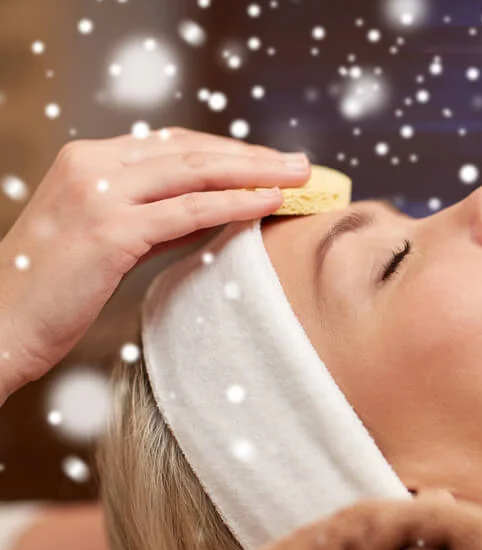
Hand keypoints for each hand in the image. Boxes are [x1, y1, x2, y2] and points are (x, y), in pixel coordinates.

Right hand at [0, 127, 310, 396]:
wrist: (0, 323)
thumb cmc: (53, 289)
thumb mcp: (106, 237)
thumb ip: (154, 216)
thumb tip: (213, 210)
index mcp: (88, 160)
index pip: (173, 144)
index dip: (227, 150)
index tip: (269, 160)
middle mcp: (91, 165)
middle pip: (191, 151)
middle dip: (252, 155)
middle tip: (302, 163)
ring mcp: (99, 195)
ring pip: (195, 173)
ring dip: (255, 173)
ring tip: (299, 177)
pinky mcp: (109, 230)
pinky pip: (188, 211)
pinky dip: (233, 204)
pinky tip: (267, 203)